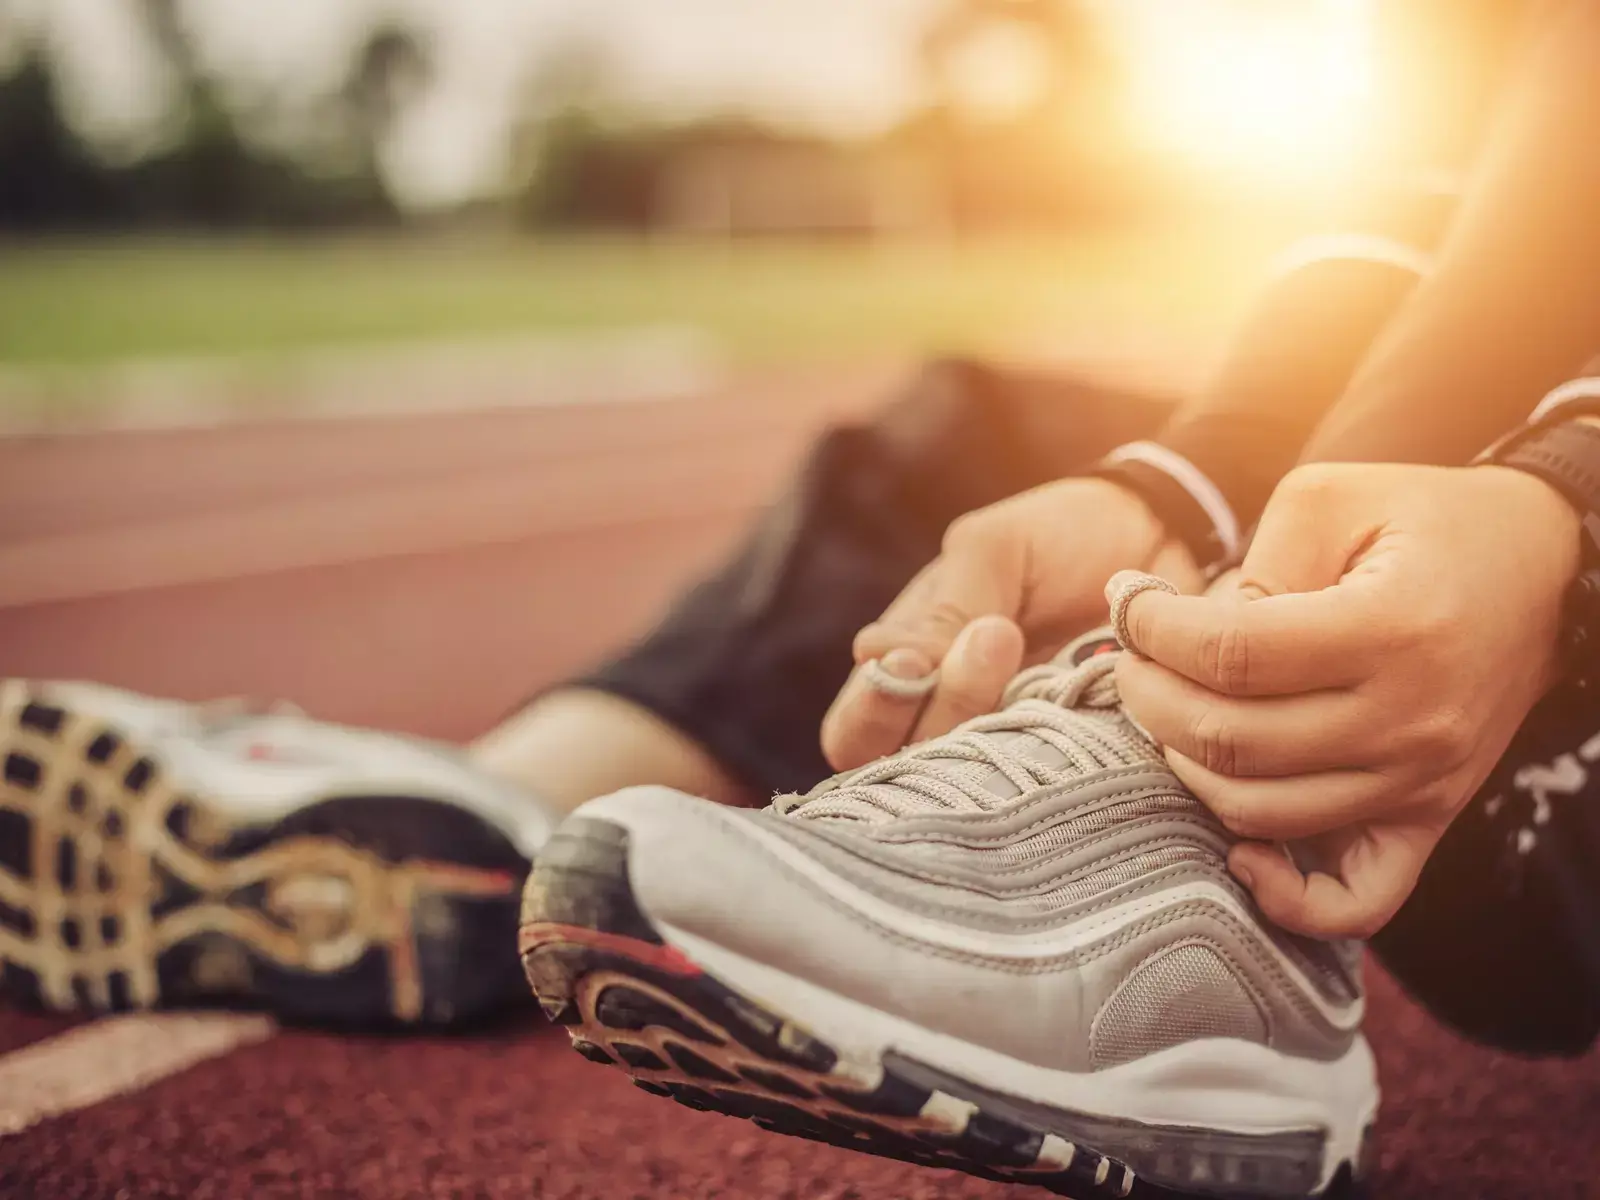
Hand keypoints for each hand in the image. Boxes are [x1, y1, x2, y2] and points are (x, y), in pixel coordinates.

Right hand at [821, 477, 1202, 770]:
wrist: (1165, 536)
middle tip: (996, 638)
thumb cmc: (1059, 536)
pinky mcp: (1084, 759)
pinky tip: (1082, 693)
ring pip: (981, 784)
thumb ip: (943, 609)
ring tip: (1033, 645)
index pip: (854, 732)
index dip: (872, 714)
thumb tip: (871, 657)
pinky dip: (1066, 750)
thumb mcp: (992, 551)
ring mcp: (1018, 746)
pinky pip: (1062, 784)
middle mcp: (955, 723)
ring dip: (1001, 720)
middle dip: (943, 709)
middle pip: (908, 771)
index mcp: (911, 670)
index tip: (913, 663)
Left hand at [1114, 463, 1580, 938]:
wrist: (1535, 566)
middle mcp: (1411, 719)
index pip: (1231, 654)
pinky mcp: (1427, 819)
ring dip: (1184, 767)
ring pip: (1261, 812)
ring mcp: (1422, 781)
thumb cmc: (1421, 522)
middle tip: (1131, 662)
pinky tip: (1237, 850)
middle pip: (1231, 740)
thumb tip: (1176, 636)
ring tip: (1168, 715)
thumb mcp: (1332, 499)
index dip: (1154, 633)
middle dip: (1148, 698)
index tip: (1129, 610)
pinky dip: (1285, 897)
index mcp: (1390, 628)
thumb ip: (1256, 565)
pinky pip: (1356, 901)